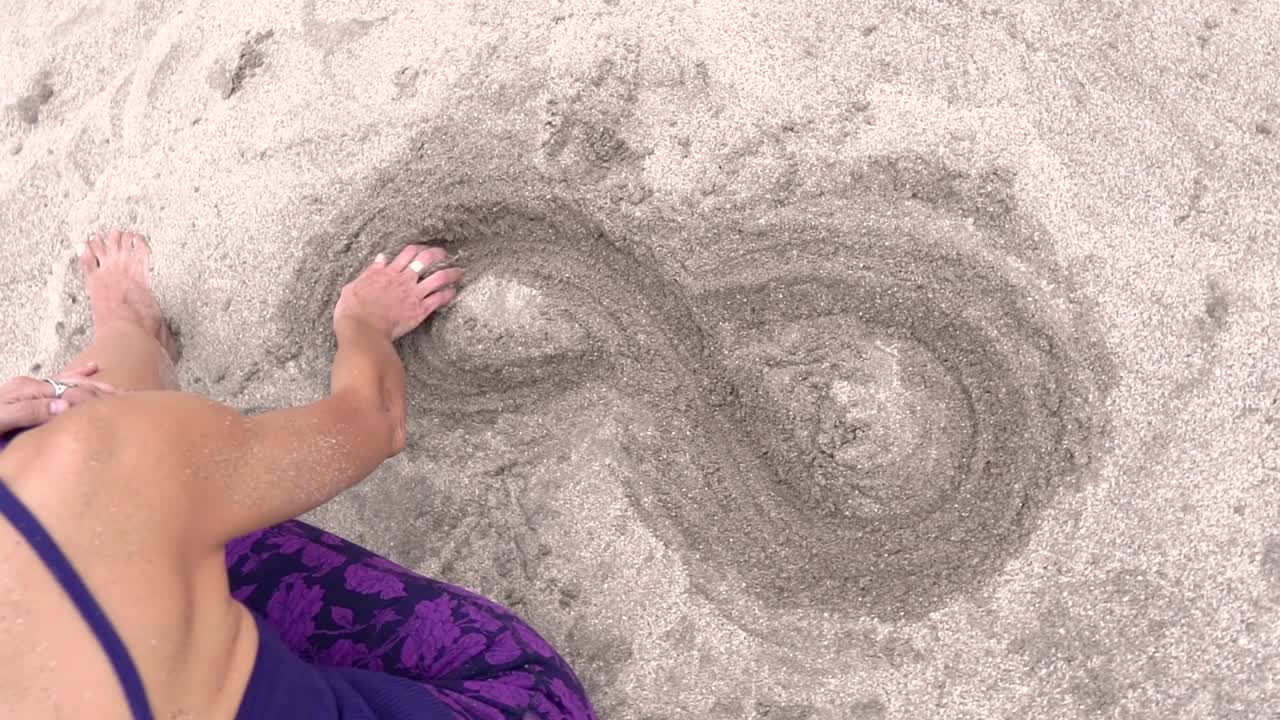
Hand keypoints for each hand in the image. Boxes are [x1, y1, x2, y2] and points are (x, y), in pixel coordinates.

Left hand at [0, 361, 119, 434]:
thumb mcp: (2, 418)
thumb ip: (30, 411)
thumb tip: (65, 406)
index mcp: (29, 390)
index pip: (69, 392)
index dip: (93, 399)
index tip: (116, 408)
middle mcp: (34, 385)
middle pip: (75, 384)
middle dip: (102, 391)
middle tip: (128, 398)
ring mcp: (32, 387)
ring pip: (72, 382)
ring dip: (96, 385)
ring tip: (120, 390)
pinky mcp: (30, 391)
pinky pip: (60, 380)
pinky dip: (79, 374)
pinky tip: (93, 367)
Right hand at [334, 245, 463, 341]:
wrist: (362, 329)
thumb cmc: (353, 310)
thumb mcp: (356, 285)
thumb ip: (371, 271)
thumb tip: (381, 258)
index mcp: (388, 272)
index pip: (407, 253)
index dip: (418, 248)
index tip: (423, 248)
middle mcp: (403, 280)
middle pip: (425, 259)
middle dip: (437, 254)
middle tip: (444, 254)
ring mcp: (413, 294)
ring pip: (438, 278)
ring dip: (451, 273)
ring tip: (459, 272)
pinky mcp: (420, 310)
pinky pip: (439, 299)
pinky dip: (448, 294)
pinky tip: (454, 292)